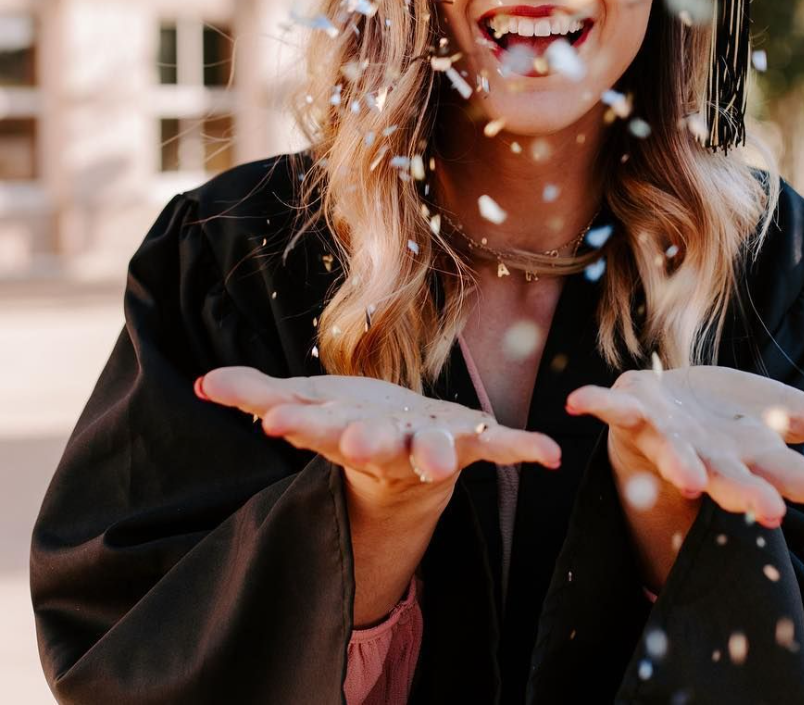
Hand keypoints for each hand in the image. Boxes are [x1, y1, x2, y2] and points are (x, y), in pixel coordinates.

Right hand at [197, 366, 561, 508]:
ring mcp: (432, 447)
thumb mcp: (303, 404)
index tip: (276, 420)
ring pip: (434, 451)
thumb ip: (256, 393)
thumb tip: (204, 383)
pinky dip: (525, 450)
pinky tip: (552, 453)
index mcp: (344, 432)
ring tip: (441, 462)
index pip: (315, 427)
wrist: (402, 465)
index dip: (298, 422)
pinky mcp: (472, 443)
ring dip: (438, 453)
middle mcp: (388, 446)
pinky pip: (501, 449)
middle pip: (375, 446)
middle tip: (357, 439)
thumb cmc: (348, 423)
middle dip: (367, 441)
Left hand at [565, 366, 803, 526]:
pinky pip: (610, 408)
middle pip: (732, 480)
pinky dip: (595, 403)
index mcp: (748, 458)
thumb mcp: (784, 412)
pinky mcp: (632, 411)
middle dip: (748, 495)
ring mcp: (667, 436)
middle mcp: (708, 456)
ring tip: (692, 480)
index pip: (790, 476)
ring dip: (682, 466)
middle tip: (770, 514)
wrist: (664, 408)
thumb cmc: (727, 417)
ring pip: (675, 456)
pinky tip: (576, 401)